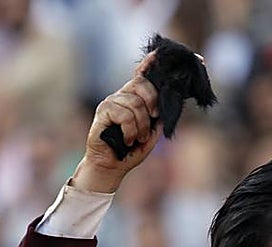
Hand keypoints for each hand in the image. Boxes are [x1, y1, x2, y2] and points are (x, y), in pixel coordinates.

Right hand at [71, 52, 161, 193]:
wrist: (112, 167)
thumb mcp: (151, 132)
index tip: (157, 53)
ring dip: (141, 126)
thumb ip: (158, 117)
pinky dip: (130, 131)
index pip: (141, 75)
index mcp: (134, 98)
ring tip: (137, 139)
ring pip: (135, 104)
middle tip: (152, 121)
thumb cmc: (131, 150)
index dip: (148, 63)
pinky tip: (127, 140)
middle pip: (142, 84)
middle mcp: (122, 96)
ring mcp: (111, 102)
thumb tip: (168, 101)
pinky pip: (124, 114)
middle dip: (152, 103)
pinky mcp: (103, 111)